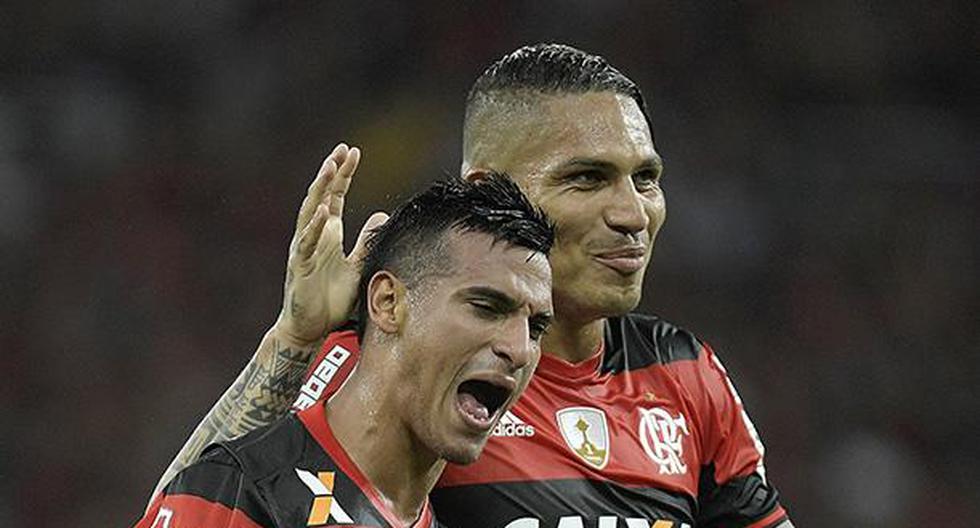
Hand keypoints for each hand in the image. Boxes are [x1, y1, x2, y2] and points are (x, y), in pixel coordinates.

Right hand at [273, 143, 388, 346]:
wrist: (310, 329)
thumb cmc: (331, 300)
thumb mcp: (358, 266)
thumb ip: (367, 241)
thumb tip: (381, 216)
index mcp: (328, 234)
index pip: (335, 196)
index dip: (344, 175)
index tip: (353, 152)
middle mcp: (314, 236)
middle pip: (322, 197)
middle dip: (332, 173)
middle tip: (341, 149)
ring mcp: (304, 249)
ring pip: (310, 213)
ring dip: (320, 190)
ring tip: (329, 167)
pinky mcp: (299, 267)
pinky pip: (305, 243)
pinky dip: (313, 228)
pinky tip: (322, 211)